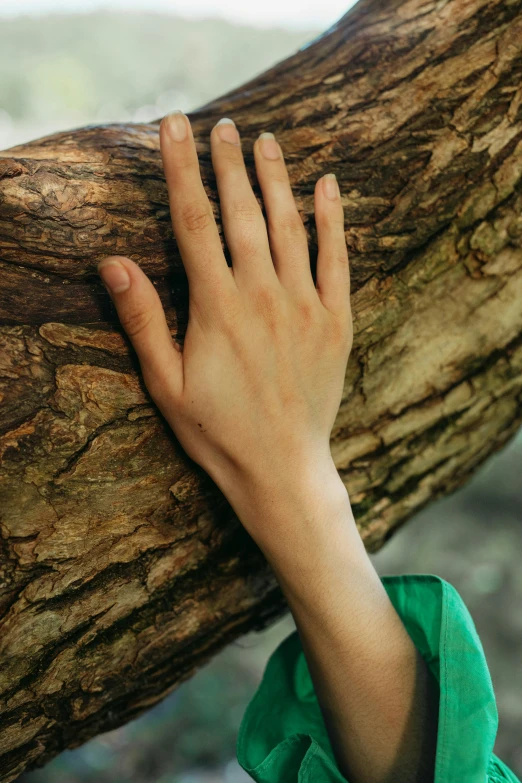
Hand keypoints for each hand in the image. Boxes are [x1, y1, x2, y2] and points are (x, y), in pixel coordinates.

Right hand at [97, 112, 351, 547]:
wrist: (281, 469)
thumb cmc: (217, 431)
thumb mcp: (166, 384)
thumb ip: (143, 320)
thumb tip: (114, 263)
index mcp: (217, 307)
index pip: (194, 222)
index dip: (181, 170)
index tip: (175, 128)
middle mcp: (263, 296)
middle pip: (242, 214)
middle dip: (229, 164)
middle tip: (222, 125)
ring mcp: (305, 306)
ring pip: (289, 227)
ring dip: (276, 180)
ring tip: (266, 141)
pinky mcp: (335, 322)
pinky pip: (337, 259)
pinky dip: (334, 220)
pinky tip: (328, 185)